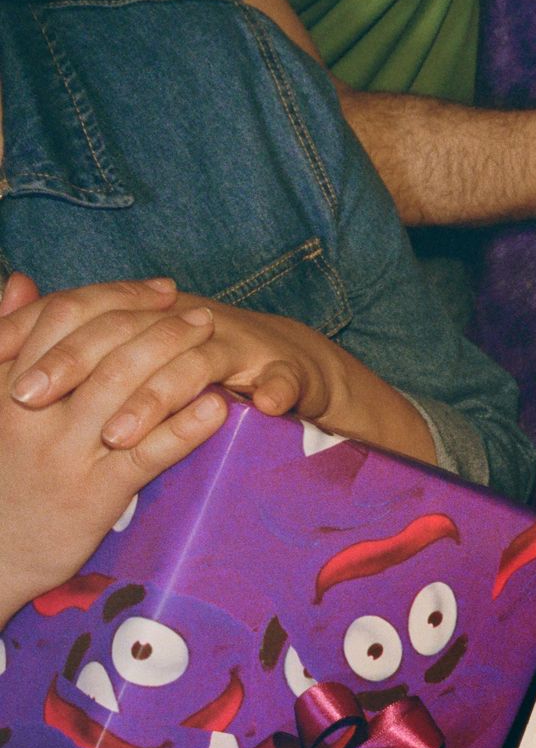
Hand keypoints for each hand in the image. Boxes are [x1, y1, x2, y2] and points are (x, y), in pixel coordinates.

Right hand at [0, 273, 227, 618]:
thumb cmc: (2, 469)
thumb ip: (8, 341)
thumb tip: (20, 282)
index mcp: (9, 381)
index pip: (64, 316)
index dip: (118, 296)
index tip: (161, 290)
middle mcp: (34, 410)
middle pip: (100, 344)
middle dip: (157, 321)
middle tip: (201, 313)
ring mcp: (67, 451)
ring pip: (126, 388)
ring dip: (177, 357)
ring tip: (214, 342)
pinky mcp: (95, 493)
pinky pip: (147, 452)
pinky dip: (185, 426)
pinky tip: (218, 407)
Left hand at [9, 285, 349, 448]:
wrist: (294, 364)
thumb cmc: (207, 368)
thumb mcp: (142, 364)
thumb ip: (85, 350)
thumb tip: (9, 332)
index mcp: (151, 315)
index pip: (85, 311)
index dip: (40, 339)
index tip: (1, 379)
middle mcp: (189, 321)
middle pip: (125, 332)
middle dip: (76, 366)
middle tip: (33, 402)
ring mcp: (240, 345)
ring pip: (193, 362)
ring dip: (154, 398)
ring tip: (115, 436)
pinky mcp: (287, 371)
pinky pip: (279, 381)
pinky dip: (270, 392)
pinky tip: (243, 412)